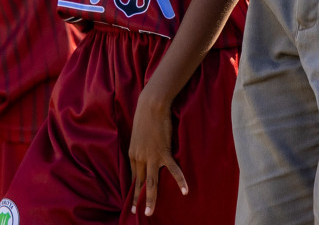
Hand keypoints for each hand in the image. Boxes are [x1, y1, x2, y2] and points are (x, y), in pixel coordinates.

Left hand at [129, 88, 186, 215]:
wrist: (151, 105)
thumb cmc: (145, 116)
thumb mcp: (138, 134)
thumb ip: (140, 147)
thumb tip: (145, 153)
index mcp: (133, 153)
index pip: (134, 176)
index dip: (135, 188)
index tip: (133, 199)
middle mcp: (140, 157)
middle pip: (140, 182)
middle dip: (138, 199)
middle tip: (136, 213)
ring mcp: (151, 156)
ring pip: (151, 182)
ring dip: (150, 199)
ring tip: (149, 212)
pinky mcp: (163, 152)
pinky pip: (173, 170)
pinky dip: (180, 181)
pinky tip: (185, 191)